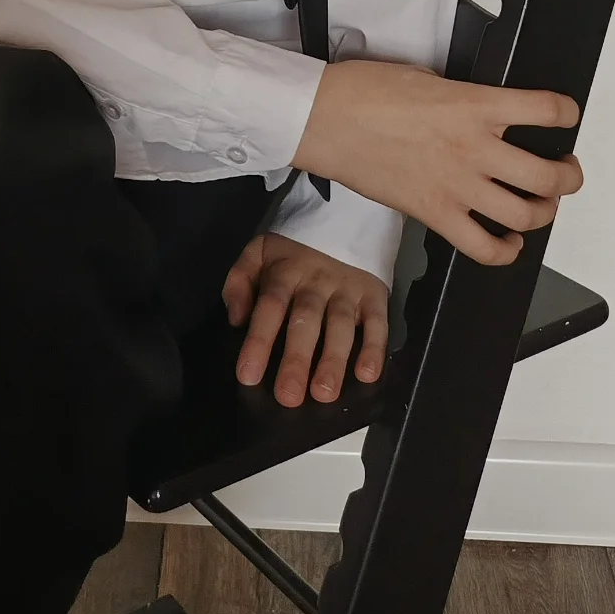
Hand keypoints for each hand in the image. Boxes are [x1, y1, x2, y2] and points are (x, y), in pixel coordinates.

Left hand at [221, 232, 388, 407]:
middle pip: (305, 320)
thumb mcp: (260, 252)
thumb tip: (236, 320)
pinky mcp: (375, 294)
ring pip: (340, 325)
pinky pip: (378, 321)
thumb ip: (240, 281)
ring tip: (324, 393)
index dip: (259, 340)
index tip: (249, 376)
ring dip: (333, 360)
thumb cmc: (294, 249)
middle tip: (289, 396)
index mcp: (285, 271)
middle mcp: (317, 281)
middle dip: (297, 359)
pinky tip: (367, 374)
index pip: (270, 306)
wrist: (345, 217)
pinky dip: (375, 347)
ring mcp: (348, 288)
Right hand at [292, 60, 583, 266]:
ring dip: (544, 213)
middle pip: (548, 175)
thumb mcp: (429, 78)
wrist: (325, 119)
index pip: (545, 111)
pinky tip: (508, 242)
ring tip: (542, 205)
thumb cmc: (365, 93)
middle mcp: (473, 148)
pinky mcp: (434, 214)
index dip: (567, 114)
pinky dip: (505, 252)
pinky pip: (484, 247)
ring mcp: (456, 186)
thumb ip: (465, 99)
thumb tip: (485, 112)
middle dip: (567, 176)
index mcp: (473, 106)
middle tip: (565, 171)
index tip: (567, 116)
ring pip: (526, 215)